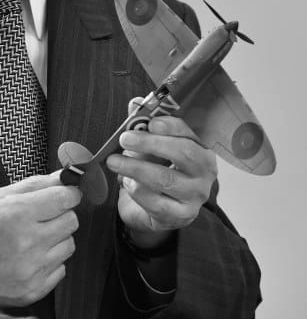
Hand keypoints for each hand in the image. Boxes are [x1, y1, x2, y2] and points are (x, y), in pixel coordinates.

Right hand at [0, 172, 80, 306]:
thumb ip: (32, 186)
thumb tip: (62, 177)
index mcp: (15, 214)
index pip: (66, 198)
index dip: (67, 193)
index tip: (63, 194)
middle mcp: (26, 243)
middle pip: (71, 221)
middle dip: (59, 214)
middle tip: (38, 216)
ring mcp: (30, 270)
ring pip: (68, 246)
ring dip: (54, 239)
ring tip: (28, 238)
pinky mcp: (31, 291)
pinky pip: (59, 270)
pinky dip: (48, 262)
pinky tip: (26, 258)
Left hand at [106, 101, 216, 245]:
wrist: (156, 212)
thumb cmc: (156, 172)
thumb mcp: (150, 147)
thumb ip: (143, 125)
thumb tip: (135, 102)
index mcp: (200, 150)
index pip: (188, 133)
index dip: (169, 126)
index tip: (150, 122)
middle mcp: (204, 173)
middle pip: (183, 153)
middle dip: (150, 143)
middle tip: (124, 139)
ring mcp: (195, 196)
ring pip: (165, 178)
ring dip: (135, 167)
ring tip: (114, 162)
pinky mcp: (180, 216)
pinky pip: (156, 202)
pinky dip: (137, 190)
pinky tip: (127, 183)